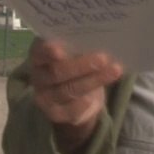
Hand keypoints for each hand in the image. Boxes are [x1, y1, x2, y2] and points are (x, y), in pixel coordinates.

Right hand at [28, 39, 123, 153]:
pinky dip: (85, 103)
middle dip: (81, 65)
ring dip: (93, 81)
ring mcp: (45, 97)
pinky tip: (96, 98)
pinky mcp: (56, 114)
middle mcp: (38, 76)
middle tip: (103, 58)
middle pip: (57, 72)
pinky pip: (71, 110)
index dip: (48, 51)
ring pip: (68, 90)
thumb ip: (80, 45)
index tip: (61, 51)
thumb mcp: (74, 50)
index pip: (40, 51)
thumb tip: (98, 39)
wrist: (75, 93)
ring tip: (114, 71)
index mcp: (39, 55)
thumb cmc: (74, 61)